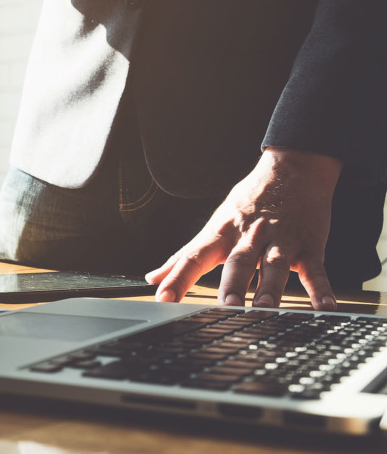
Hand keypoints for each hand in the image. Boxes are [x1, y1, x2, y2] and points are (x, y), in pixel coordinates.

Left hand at [145, 147, 341, 310]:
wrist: (293, 169)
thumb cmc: (249, 203)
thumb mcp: (214, 225)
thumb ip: (184, 256)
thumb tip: (153, 277)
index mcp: (221, 233)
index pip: (193, 256)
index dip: (177, 277)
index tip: (162, 297)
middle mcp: (249, 237)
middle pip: (237, 262)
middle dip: (231, 283)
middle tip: (225, 305)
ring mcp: (280, 241)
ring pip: (274, 266)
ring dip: (270, 288)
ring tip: (265, 308)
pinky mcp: (309, 245)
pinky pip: (315, 270)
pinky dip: (320, 289)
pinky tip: (324, 307)